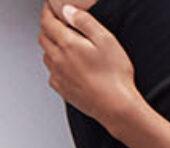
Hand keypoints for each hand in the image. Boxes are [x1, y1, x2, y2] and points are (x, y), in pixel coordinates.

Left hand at [38, 3, 141, 130]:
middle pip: (43, 37)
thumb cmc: (115, 76)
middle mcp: (57, 59)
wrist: (116, 107)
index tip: (51, 9)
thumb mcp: (106, 40)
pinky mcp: (61, 89)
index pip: (48, 22)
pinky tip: (69, 67)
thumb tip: (69, 11)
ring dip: (51, 47)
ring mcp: (58, 75)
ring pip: (46, 55)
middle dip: (49, 28)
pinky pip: (52, 73)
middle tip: (59, 25)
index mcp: (67, 44)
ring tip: (66, 47)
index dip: (48, 12)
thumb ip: (85, 22)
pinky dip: (56, 66)